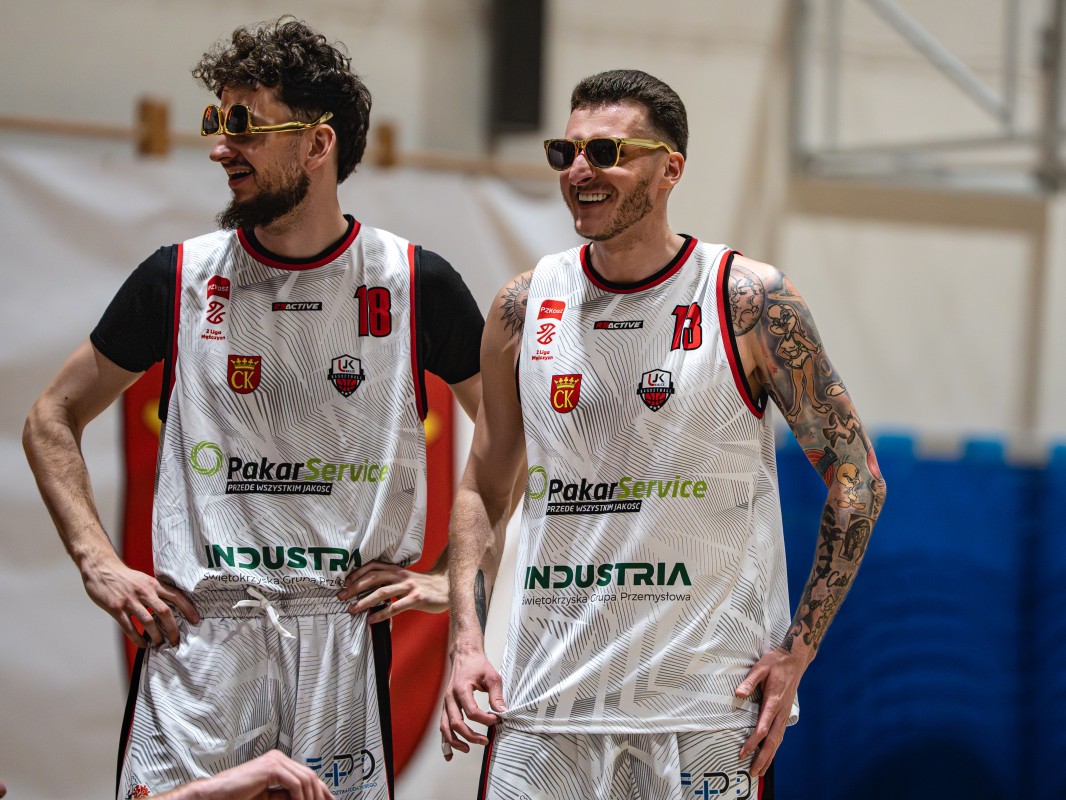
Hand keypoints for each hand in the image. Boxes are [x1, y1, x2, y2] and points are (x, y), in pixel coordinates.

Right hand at [82, 554, 198, 646]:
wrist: (101, 568)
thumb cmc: (124, 576)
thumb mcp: (144, 579)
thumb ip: (155, 591)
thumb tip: (168, 609)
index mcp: (153, 584)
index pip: (176, 596)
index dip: (188, 609)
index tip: (196, 620)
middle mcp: (144, 592)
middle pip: (164, 612)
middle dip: (172, 629)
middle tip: (176, 641)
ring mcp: (130, 600)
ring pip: (148, 622)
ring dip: (156, 636)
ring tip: (159, 644)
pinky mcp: (116, 608)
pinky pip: (129, 627)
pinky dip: (137, 638)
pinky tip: (143, 644)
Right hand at [156, 750, 334, 798]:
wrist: (214, 794)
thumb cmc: (237, 796)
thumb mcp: (268, 798)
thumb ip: (285, 796)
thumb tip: (306, 799)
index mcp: (278, 763)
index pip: (307, 775)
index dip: (321, 790)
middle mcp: (279, 758)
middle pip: (309, 775)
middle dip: (320, 794)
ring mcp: (275, 760)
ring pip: (305, 779)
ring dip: (310, 797)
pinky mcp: (271, 767)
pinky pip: (294, 783)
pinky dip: (300, 796)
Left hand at [337, 561, 447, 622]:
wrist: (447, 587)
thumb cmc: (424, 585)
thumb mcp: (406, 578)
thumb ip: (390, 581)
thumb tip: (368, 591)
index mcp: (397, 569)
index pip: (373, 567)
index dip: (357, 573)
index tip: (344, 583)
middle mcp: (401, 575)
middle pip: (373, 578)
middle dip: (355, 587)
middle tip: (340, 597)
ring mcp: (409, 587)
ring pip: (382, 592)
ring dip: (364, 601)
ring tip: (352, 610)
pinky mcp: (417, 599)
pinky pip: (395, 607)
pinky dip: (381, 614)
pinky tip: (371, 619)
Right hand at [439, 648, 506, 758]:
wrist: (465, 656)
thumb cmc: (478, 665)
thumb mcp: (492, 677)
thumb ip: (497, 696)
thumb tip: (503, 713)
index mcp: (461, 689)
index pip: (472, 711)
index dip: (485, 719)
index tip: (497, 719)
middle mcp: (450, 697)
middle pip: (456, 722)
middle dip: (470, 735)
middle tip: (485, 741)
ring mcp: (446, 703)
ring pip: (445, 727)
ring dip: (455, 741)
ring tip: (468, 749)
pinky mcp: (446, 707)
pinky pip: (443, 726)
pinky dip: (445, 740)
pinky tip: (450, 753)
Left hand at [735, 644, 811, 776]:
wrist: (795, 660)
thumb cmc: (776, 662)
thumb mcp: (761, 667)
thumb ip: (750, 681)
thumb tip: (738, 694)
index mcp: (774, 701)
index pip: (763, 728)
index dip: (753, 742)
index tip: (743, 753)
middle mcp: (780, 711)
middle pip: (772, 740)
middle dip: (763, 758)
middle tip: (753, 773)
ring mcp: (784, 714)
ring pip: (777, 740)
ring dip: (769, 756)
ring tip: (760, 771)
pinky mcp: (784, 713)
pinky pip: (779, 735)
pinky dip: (774, 748)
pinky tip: (769, 755)